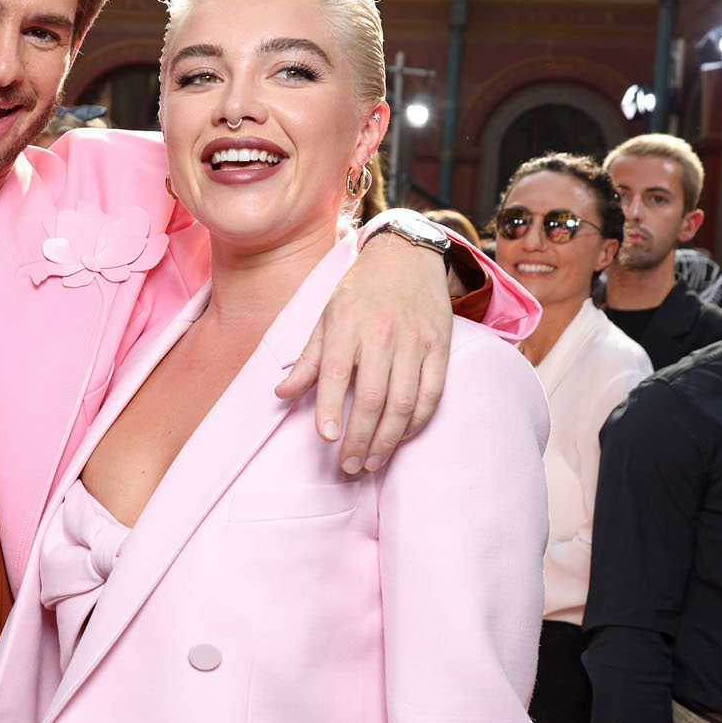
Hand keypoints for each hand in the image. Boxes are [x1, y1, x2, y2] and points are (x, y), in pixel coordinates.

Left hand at [276, 235, 452, 473]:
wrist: (407, 256)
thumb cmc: (359, 291)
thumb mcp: (326, 317)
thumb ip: (308, 359)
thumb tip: (281, 394)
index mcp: (347, 323)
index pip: (336, 373)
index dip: (331, 408)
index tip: (327, 438)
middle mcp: (382, 333)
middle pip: (372, 396)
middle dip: (360, 438)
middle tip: (348, 466)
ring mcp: (415, 341)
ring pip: (404, 402)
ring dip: (388, 439)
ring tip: (372, 462)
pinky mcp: (440, 347)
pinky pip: (431, 394)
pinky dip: (416, 422)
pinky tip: (400, 437)